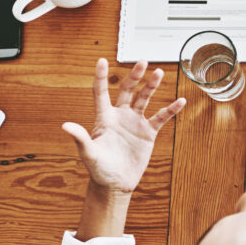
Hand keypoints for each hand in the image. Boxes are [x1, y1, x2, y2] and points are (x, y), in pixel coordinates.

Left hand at [61, 58, 184, 195]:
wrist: (115, 184)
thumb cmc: (98, 170)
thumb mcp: (89, 153)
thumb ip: (80, 137)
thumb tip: (65, 125)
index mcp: (104, 118)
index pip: (101, 92)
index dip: (101, 77)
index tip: (102, 60)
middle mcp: (120, 116)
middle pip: (127, 90)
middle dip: (134, 76)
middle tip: (142, 62)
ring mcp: (134, 122)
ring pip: (144, 99)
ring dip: (151, 86)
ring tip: (159, 73)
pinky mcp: (147, 132)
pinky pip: (160, 117)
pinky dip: (170, 109)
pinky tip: (180, 101)